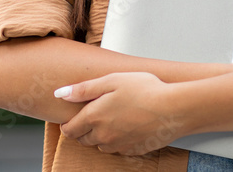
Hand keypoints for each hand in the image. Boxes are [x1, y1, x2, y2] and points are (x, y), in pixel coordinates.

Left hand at [56, 72, 182, 155]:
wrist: (173, 109)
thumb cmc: (144, 90)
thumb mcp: (111, 81)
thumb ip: (84, 89)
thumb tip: (60, 94)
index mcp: (94, 118)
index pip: (69, 130)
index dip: (68, 123)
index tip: (73, 115)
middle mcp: (102, 136)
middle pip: (83, 139)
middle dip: (84, 128)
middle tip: (96, 113)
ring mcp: (117, 146)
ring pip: (100, 145)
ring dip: (101, 135)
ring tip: (114, 117)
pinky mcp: (132, 150)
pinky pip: (117, 148)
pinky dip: (118, 139)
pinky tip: (128, 125)